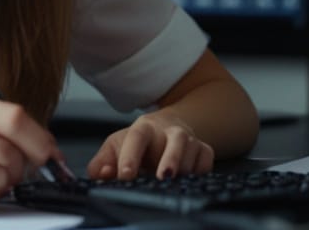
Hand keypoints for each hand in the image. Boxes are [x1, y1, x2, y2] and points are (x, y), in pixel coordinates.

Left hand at [87, 111, 214, 180]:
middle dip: (171, 159)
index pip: (136, 138)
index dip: (130, 157)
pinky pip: (207, 160)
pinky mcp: (203, 149)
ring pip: (193, 151)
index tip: (125, 176)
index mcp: (143, 128)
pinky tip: (189, 179)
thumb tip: (102, 173)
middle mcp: (169, 131)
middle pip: (175, 140)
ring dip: (184, 169)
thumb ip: (102, 162)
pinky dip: (200, 170)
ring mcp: (188, 139)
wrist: (166, 127)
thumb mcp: (116, 147)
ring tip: (172, 182)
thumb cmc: (138, 141)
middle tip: (162, 177)